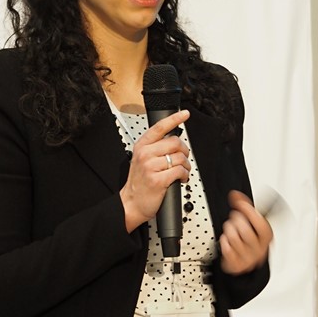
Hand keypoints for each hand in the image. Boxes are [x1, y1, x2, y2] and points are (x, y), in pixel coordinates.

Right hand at [120, 110, 190, 232]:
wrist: (131, 203)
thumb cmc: (139, 182)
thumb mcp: (142, 159)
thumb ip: (155, 147)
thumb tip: (175, 139)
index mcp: (142, 146)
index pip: (160, 127)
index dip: (174, 119)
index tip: (185, 114)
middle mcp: (145, 154)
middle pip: (175, 142)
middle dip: (184, 151)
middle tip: (183, 158)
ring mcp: (150, 166)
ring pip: (180, 157)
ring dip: (186, 165)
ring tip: (181, 171)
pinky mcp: (158, 180)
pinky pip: (180, 171)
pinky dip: (185, 175)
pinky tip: (181, 178)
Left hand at [219, 190, 272, 274]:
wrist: (244, 262)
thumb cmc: (248, 240)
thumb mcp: (250, 221)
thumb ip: (243, 206)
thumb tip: (235, 194)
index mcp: (267, 236)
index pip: (261, 224)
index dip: (249, 212)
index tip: (240, 204)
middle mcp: (260, 249)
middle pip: (245, 230)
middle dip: (236, 221)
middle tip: (235, 220)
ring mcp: (249, 258)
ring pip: (234, 238)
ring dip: (228, 231)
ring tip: (230, 231)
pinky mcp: (238, 265)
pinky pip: (227, 248)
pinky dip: (224, 242)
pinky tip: (227, 241)